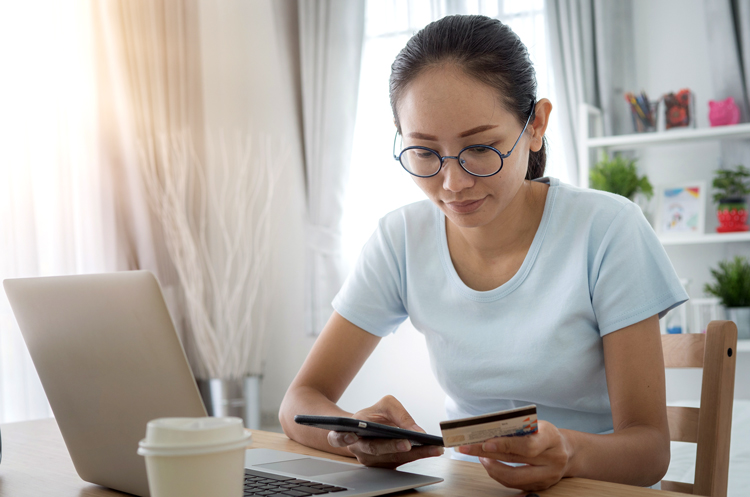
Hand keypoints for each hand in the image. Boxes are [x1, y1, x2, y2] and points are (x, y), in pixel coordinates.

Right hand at [327, 395, 443, 467]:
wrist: (371, 429)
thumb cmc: (374, 415)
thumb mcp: (385, 404)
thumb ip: (399, 413)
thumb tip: (417, 431)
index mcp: (349, 431)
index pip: (340, 437)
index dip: (343, 437)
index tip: (352, 435)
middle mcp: (358, 449)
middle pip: (373, 451)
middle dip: (391, 447)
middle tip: (407, 443)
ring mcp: (372, 461)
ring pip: (392, 459)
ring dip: (414, 454)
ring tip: (433, 447)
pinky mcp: (387, 466)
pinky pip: (404, 462)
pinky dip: (419, 455)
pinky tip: (433, 449)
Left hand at [457, 420, 572, 490]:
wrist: (567, 451)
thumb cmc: (545, 434)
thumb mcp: (536, 424)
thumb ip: (517, 428)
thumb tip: (487, 430)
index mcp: (551, 438)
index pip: (527, 445)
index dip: (505, 445)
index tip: (486, 444)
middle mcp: (553, 459)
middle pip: (516, 460)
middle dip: (488, 454)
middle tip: (469, 448)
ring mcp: (548, 476)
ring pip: (515, 478)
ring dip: (492, 468)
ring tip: (480, 457)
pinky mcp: (542, 486)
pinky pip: (516, 485)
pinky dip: (500, 475)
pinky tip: (490, 465)